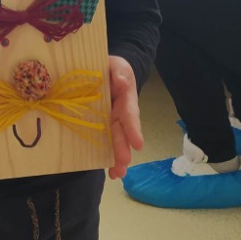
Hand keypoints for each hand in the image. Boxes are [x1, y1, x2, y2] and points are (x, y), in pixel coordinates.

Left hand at [107, 55, 142, 179]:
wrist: (107, 71)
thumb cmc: (113, 68)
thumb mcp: (117, 65)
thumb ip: (120, 71)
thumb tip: (122, 81)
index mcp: (125, 98)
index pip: (129, 114)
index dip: (133, 129)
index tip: (138, 144)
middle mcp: (121, 113)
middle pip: (123, 132)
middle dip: (123, 148)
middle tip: (124, 163)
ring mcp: (112, 121)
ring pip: (116, 141)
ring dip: (117, 158)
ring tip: (118, 174)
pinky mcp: (101, 125)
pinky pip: (103, 141)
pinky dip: (105, 155)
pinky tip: (108, 171)